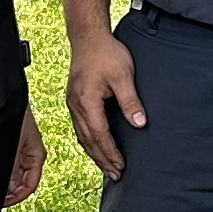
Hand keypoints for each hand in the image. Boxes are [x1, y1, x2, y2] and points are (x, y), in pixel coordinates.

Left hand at [4, 103, 47, 205]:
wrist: (3, 94)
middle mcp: (28, 154)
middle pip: (20, 182)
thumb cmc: (12, 113)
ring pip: (12, 175)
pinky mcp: (10, 145)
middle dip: (8, 192)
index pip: (30, 185)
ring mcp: (19, 150)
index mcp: (36, 155)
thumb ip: (12, 167)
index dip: (16, 197)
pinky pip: (6, 165)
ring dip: (3, 183)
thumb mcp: (13, 145)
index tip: (3, 202)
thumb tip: (8, 189)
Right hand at [66, 26, 145, 178]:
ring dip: (95, 153)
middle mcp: (76, 105)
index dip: (111, 153)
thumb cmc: (106, 53)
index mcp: (86, 102)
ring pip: (82, 136)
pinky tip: (96, 146)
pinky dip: (89, 141)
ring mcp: (72, 103)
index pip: (100, 135)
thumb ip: (130, 101)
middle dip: (102, 159)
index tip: (122, 166)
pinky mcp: (74, 99)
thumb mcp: (123, 75)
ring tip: (107, 167)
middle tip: (116, 175)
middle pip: (88, 140)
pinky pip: (80, 127)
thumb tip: (140, 123)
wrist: (88, 36)